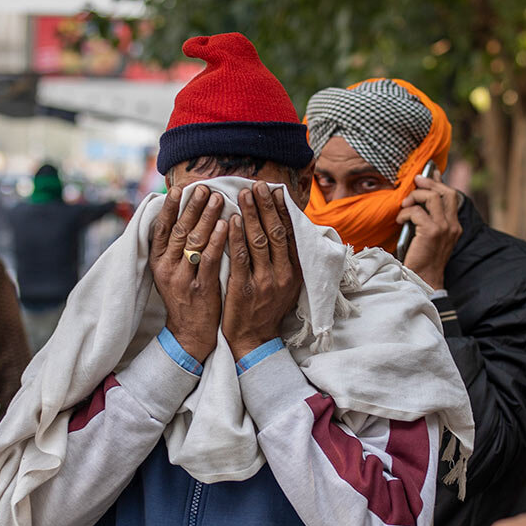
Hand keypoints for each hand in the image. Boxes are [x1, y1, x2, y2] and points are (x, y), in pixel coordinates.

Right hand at [150, 184, 226, 363]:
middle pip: (179, 230)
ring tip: (218, 198)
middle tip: (205, 187)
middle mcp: (167, 268)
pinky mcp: (201, 289)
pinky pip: (209, 261)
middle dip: (192, 207)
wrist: (190, 334)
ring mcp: (183, 279)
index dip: (170, 207)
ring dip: (206, 217)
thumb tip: (179, 216)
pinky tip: (226, 225)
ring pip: (194, 242)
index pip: (162, 228)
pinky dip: (217, 241)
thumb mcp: (171, 272)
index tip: (179, 187)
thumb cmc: (185, 297)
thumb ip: (174, 248)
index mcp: (158, 261)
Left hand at [223, 182, 304, 359]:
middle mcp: (282, 275)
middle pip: (276, 233)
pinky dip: (236, 237)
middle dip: (266, 206)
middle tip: (257, 185)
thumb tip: (283, 230)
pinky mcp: (244, 289)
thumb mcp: (285, 285)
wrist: (253, 340)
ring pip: (259, 242)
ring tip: (244, 194)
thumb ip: (285, 260)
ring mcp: (264, 282)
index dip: (283, 210)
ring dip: (252, 215)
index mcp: (294, 272)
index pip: (290, 234)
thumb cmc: (267, 309)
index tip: (275, 190)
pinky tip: (232, 220)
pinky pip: (240, 258)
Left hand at [397, 174, 461, 290]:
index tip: (431, 173)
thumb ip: (429, 219)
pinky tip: (400, 220)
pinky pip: (417, 212)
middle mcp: (453, 225)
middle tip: (415, 181)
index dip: (440, 182)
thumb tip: (419, 201)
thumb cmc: (423, 260)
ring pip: (432, 197)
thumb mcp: (429, 237)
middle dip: (429, 182)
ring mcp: (444, 228)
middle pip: (446, 191)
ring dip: (416, 196)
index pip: (451, 196)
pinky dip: (405, 213)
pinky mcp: (431, 232)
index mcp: (454, 226)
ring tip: (405, 204)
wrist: (424, 280)